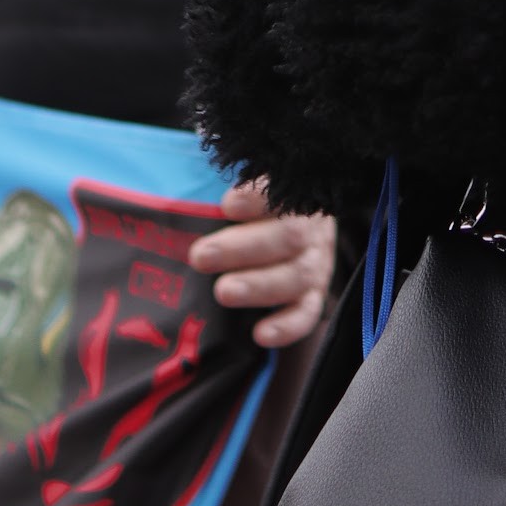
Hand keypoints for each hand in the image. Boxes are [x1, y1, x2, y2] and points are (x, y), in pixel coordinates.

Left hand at [188, 178, 335, 348]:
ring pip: (295, 276)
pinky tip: (260, 334)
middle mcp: (309, 228)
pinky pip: (307, 313)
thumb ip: (229, 182)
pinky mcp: (314, 295)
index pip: (281, 191)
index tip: (227, 205)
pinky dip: (287, 327)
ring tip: (222, 292)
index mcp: (294, 193)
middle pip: (287, 236)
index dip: (257, 197)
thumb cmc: (257, 201)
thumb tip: (189, 171)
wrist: (301, 219)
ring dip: (258, 286)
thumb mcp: (249, 182)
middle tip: (200, 256)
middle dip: (241, 248)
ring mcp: (315, 263)